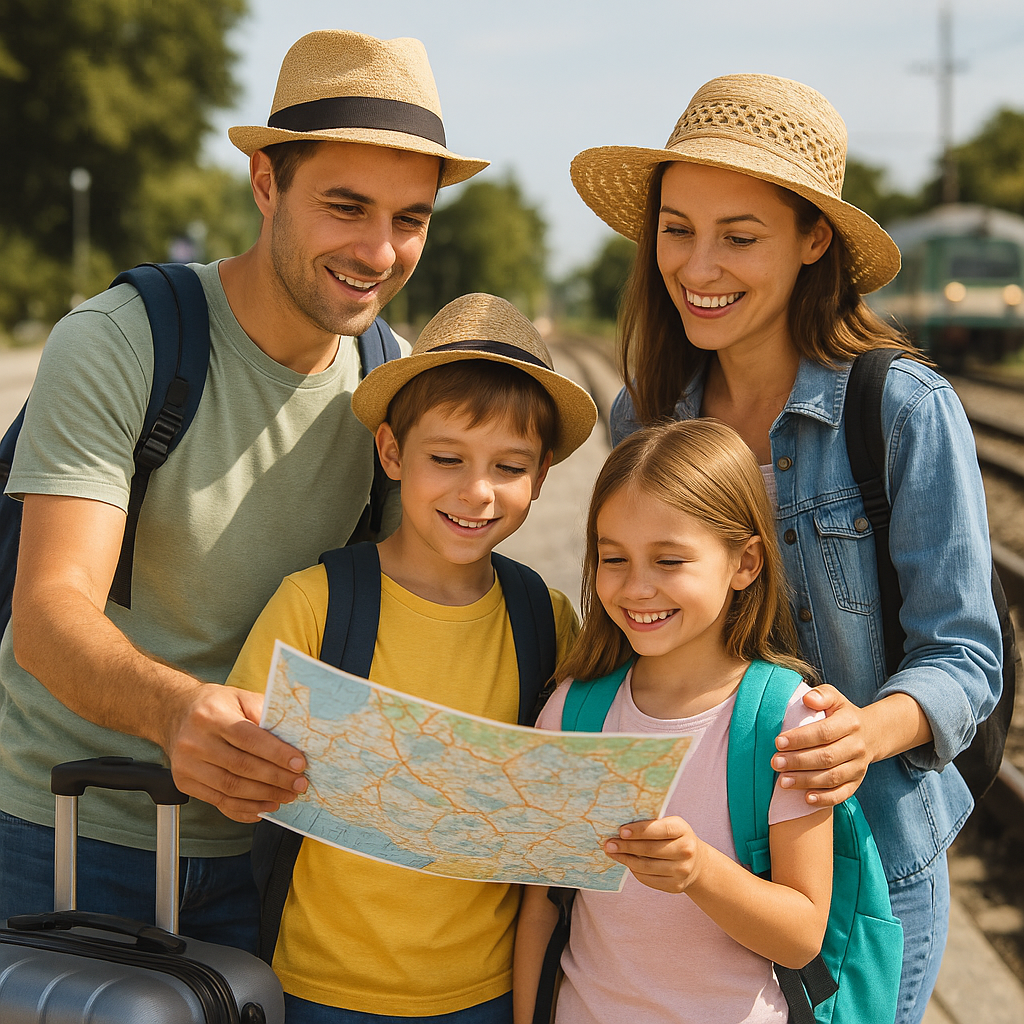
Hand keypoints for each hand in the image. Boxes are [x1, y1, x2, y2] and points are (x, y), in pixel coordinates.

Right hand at [165, 684, 307, 822]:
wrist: (175, 713)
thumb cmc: (214, 705)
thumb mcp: (240, 697)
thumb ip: (264, 713)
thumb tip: (293, 735)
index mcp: (211, 715)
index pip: (249, 739)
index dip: (277, 754)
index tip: (299, 764)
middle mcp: (195, 741)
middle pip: (241, 767)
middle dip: (276, 779)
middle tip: (299, 784)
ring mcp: (186, 765)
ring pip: (231, 788)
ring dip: (263, 796)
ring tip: (286, 796)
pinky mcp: (184, 783)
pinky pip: (218, 802)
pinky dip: (244, 808)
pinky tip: (263, 806)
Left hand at [603, 816, 704, 893]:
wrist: (696, 862)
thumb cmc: (674, 838)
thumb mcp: (669, 825)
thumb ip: (651, 825)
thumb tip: (620, 828)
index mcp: (683, 830)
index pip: (660, 829)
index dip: (639, 831)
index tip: (621, 831)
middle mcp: (686, 850)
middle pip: (650, 849)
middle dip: (626, 846)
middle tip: (608, 843)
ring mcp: (682, 870)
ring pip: (646, 866)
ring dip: (626, 859)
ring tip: (612, 853)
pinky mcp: (676, 886)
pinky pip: (648, 879)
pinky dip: (634, 871)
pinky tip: (626, 863)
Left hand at [772, 685, 870, 806]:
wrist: (871, 733)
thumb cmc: (841, 714)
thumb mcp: (834, 698)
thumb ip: (822, 695)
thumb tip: (808, 699)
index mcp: (850, 722)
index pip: (824, 732)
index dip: (800, 738)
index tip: (778, 742)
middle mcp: (857, 746)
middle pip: (827, 757)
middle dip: (798, 761)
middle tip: (775, 763)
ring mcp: (859, 766)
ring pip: (833, 777)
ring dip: (806, 781)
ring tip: (783, 781)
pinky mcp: (857, 782)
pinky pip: (843, 793)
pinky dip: (825, 799)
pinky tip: (806, 799)